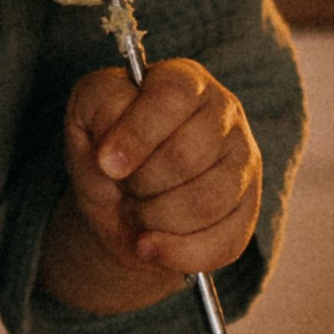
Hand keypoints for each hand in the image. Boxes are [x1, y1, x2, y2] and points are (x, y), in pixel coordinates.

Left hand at [54, 58, 261, 302]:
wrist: (116, 205)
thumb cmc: (104, 150)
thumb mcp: (86, 116)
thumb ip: (100, 109)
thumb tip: (117, 147)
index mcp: (185, 80)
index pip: (174, 96)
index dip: (138, 133)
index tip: (106, 163)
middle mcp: (224, 115)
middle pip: (188, 154)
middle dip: (141, 182)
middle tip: (124, 185)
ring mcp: (243, 163)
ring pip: (207, 201)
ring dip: (156, 217)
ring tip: (137, 211)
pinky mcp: (247, 212)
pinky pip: (221, 242)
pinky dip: (175, 253)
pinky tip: (149, 246)